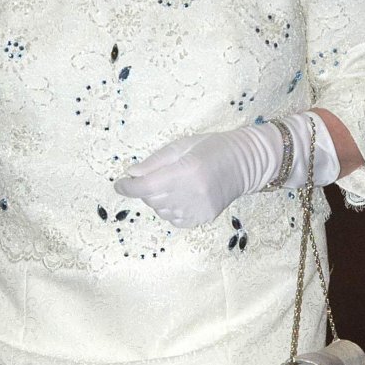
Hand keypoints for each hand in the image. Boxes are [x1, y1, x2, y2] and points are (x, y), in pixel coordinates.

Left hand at [114, 114, 343, 228]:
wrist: (245, 162)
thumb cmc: (211, 147)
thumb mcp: (181, 145)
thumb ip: (155, 162)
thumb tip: (131, 174)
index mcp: (185, 170)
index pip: (146, 186)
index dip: (128, 187)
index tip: (119, 184)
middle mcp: (191, 193)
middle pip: (152, 200)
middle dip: (146, 190)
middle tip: (155, 177)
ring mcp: (198, 209)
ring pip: (162, 211)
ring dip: (160, 200)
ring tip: (175, 184)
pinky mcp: (204, 218)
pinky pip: (175, 220)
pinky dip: (172, 210)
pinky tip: (183, 196)